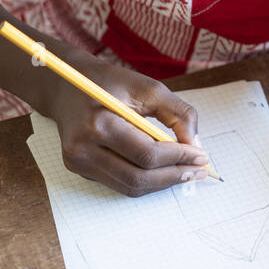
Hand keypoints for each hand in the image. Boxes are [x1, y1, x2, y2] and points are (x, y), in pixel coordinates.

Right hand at [46, 53, 209, 196]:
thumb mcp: (148, 88)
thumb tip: (196, 146)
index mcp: (99, 123)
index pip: (147, 153)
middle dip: (174, 176)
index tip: (203, 156)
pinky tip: (163, 171)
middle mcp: (83, 148)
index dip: (179, 158)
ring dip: (162, 183)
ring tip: (186, 173)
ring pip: (129, 186)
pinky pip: (119, 182)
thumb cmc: (110, 83)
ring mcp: (77, 162)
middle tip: (198, 170)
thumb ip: (178, 114)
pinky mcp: (78, 169)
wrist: (66, 86)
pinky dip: (145, 180)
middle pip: (138, 176)